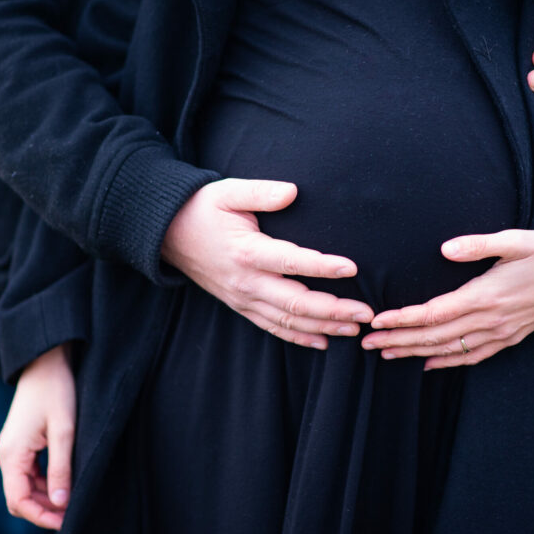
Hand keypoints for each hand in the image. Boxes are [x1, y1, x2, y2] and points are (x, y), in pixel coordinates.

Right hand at [0, 344, 75, 530]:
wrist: (45, 361)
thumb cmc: (56, 391)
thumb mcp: (64, 431)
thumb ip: (61, 468)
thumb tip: (61, 504)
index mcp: (11, 454)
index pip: (18, 501)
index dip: (40, 516)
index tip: (66, 521)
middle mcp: (6, 455)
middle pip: (19, 497)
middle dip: (43, 509)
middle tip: (73, 512)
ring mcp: (12, 449)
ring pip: (24, 486)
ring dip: (45, 497)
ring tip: (72, 498)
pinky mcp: (20, 444)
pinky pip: (28, 472)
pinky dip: (44, 482)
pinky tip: (64, 481)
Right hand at [162, 178, 374, 348]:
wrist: (167, 233)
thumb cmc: (202, 208)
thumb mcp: (228, 192)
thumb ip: (261, 192)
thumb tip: (292, 191)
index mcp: (247, 251)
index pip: (291, 262)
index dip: (322, 267)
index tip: (352, 267)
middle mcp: (246, 282)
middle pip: (296, 303)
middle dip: (334, 310)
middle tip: (366, 313)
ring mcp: (242, 298)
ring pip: (287, 320)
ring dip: (323, 327)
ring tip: (354, 329)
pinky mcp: (240, 305)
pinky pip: (271, 326)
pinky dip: (298, 337)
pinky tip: (323, 342)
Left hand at [361, 214, 533, 369]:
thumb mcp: (517, 238)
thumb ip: (479, 244)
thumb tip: (445, 249)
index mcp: (487, 294)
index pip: (435, 312)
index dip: (403, 319)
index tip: (377, 321)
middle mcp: (491, 319)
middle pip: (436, 336)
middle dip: (399, 340)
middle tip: (367, 343)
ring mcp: (502, 332)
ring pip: (451, 349)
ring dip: (416, 353)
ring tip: (386, 354)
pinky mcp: (510, 337)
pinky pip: (474, 356)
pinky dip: (448, 362)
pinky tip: (428, 365)